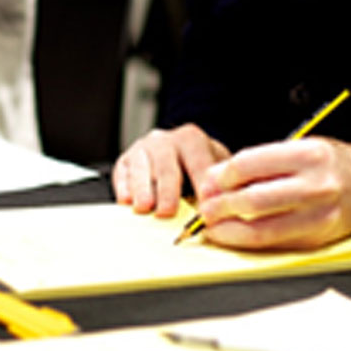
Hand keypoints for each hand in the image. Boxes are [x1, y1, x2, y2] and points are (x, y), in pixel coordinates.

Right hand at [112, 124, 230, 216]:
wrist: (180, 152)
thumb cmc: (199, 164)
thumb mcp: (216, 165)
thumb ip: (221, 182)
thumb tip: (228, 202)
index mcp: (191, 139)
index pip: (198, 162)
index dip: (201, 184)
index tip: (204, 206)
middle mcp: (165, 140)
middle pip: (166, 166)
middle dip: (167, 190)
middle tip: (167, 211)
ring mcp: (142, 149)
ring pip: (141, 169)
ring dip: (142, 190)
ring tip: (144, 207)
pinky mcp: (125, 161)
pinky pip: (122, 173)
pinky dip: (124, 187)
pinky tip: (126, 200)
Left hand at [194, 138, 350, 249]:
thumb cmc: (327, 165)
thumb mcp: (297, 148)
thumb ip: (258, 162)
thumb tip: (215, 179)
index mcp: (308, 155)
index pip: (251, 164)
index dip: (222, 175)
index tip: (208, 182)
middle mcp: (316, 186)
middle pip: (254, 200)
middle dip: (221, 206)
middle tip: (204, 208)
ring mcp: (317, 217)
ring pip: (262, 229)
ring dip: (229, 229)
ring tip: (213, 225)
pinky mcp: (315, 240)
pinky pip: (273, 243)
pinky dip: (247, 241)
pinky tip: (233, 235)